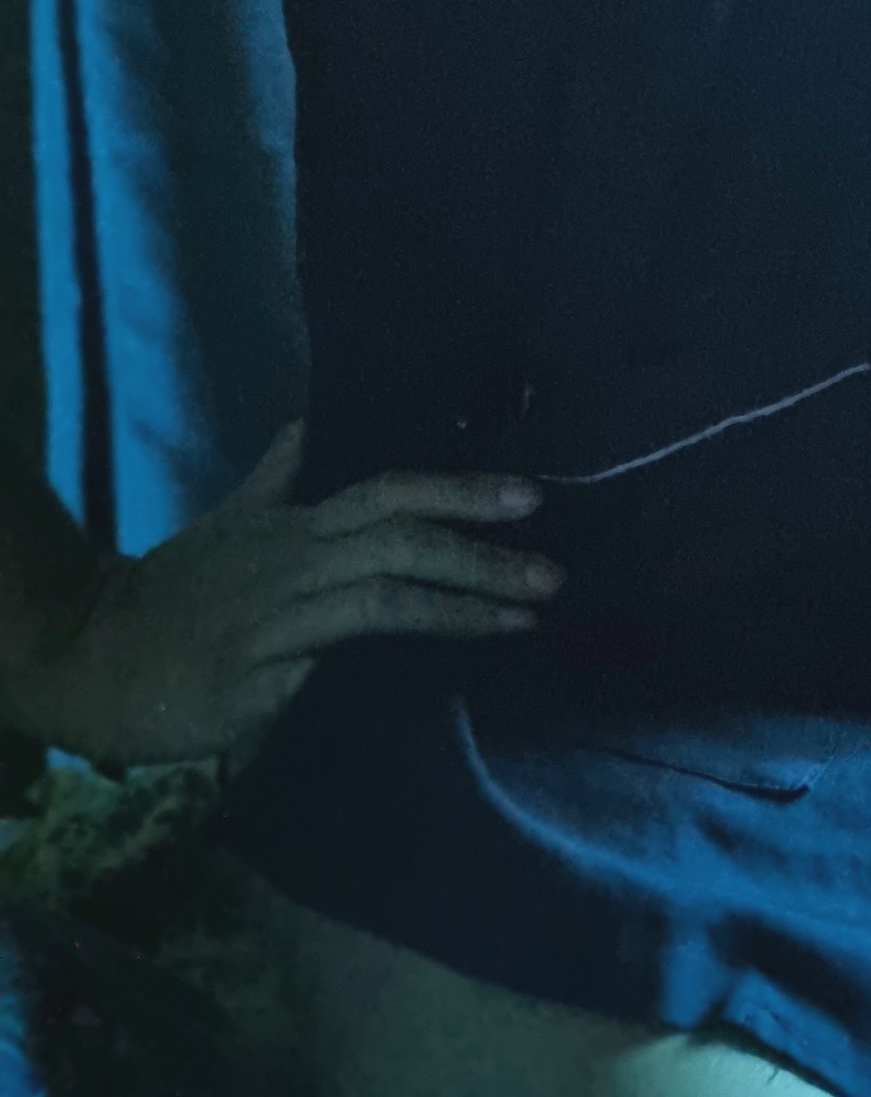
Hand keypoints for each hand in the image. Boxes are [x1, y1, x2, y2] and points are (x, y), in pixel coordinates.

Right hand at [13, 420, 562, 770]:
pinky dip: (393, 654)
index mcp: (295, 523)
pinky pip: (337, 658)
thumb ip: (278, 477)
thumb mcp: (229, 522)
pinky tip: (443, 668)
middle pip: (399, 533)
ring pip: (382, 594)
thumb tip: (310, 424)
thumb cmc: (171, 595)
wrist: (91, 653)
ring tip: (528, 613)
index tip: (532, 494)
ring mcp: (277, 614)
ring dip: (462, 602)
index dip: (460, 489)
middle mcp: (295, 558)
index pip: (389, 489)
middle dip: (482, 544)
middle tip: (554, 565)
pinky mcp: (259, 672)